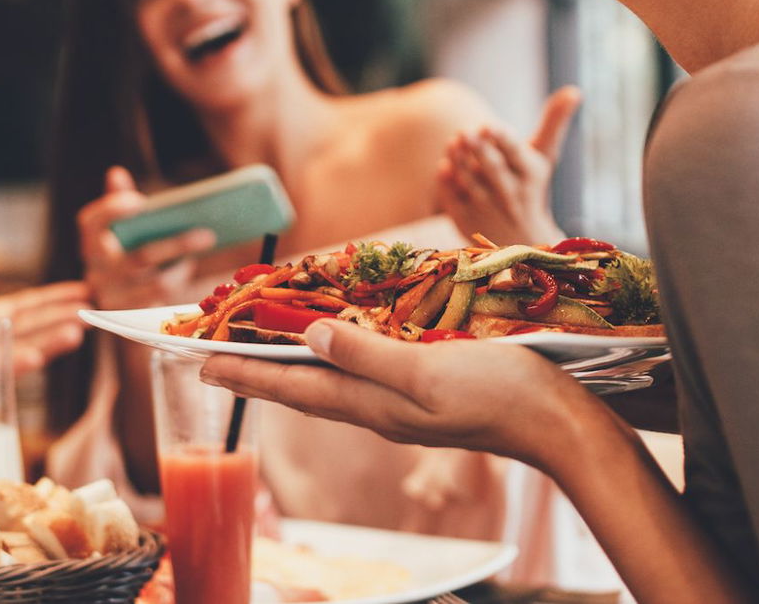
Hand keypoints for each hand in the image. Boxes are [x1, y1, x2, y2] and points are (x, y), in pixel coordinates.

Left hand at [0, 229, 91, 441]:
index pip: (30, 307)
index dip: (56, 299)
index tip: (84, 291)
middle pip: (37, 327)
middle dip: (65, 318)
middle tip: (96, 309)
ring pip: (26, 350)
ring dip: (51, 343)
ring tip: (77, 332)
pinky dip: (17, 364)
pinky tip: (36, 357)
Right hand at [77, 166, 215, 310]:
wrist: (120, 302)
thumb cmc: (125, 254)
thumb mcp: (121, 229)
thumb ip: (118, 201)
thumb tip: (116, 173)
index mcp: (91, 243)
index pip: (91, 222)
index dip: (111, 210)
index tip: (140, 201)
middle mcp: (96, 272)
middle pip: (139, 258)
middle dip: (177, 245)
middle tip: (208, 233)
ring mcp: (112, 298)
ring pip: (157, 283)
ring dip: (184, 267)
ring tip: (202, 249)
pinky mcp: (130, 319)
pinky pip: (163, 302)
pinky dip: (179, 284)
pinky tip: (189, 269)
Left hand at [197, 320, 600, 472]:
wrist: (561, 423)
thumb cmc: (500, 391)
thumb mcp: (428, 370)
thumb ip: (368, 354)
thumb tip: (307, 336)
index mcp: (374, 405)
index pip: (293, 388)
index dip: (245, 374)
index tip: (197, 363)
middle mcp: (379, 409)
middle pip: (303, 387)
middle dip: (256, 371)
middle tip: (212, 356)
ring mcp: (402, 405)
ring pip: (331, 382)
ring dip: (291, 365)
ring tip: (258, 350)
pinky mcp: (426, 394)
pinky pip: (364, 375)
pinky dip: (335, 358)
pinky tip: (336, 346)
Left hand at [436, 86, 579, 248]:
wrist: (521, 240)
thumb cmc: (529, 184)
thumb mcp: (544, 157)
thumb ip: (554, 123)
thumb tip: (575, 90)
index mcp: (530, 175)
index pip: (516, 155)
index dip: (502, 141)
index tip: (489, 126)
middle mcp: (511, 195)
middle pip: (493, 169)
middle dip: (479, 149)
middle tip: (464, 131)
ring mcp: (487, 210)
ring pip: (470, 182)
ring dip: (460, 161)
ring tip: (453, 142)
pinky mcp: (466, 220)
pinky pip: (452, 199)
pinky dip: (447, 182)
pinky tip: (445, 166)